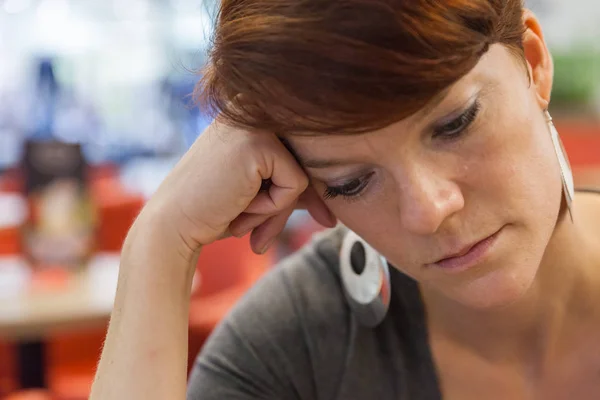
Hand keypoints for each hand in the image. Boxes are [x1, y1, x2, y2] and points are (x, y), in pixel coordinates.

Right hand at [141, 120, 335, 259]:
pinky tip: (239, 204)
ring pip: (302, 174)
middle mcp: (251, 110)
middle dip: (291, 205)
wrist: (173, 225)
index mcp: (249, 116)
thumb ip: (292, 188)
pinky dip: (273, 206)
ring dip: (276, 208)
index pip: (298, 152)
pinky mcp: (258, 142)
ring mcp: (254, 122)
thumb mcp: (259, 193)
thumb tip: (332, 211)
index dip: (306, 192)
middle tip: (262, 238)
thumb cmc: (212, 210)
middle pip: (303, 161)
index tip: (318, 218)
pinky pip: (296, 184)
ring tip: (239, 213)